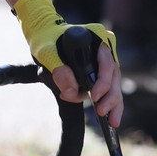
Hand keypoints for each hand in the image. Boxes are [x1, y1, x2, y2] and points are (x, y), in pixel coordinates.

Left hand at [13, 0, 122, 126]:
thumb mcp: (47, 51)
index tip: (94, 96)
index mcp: (97, 38)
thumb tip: (70, 92)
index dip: (103, 82)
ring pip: (114, 84)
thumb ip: (59, 70)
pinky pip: (107, 88)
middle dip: (110, 97)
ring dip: (113, 103)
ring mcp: (103, 60)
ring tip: (112, 122)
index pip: (107, 64)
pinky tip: (108, 118)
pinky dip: (107, 101)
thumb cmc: (46, 37)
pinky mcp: (99, 71)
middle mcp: (104, 49)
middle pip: (114, 76)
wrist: (42, 33)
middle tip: (101, 112)